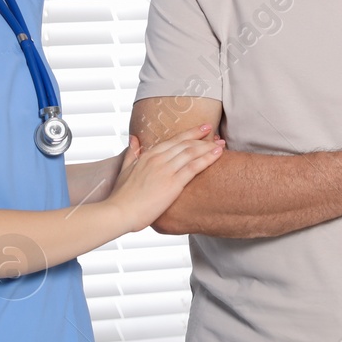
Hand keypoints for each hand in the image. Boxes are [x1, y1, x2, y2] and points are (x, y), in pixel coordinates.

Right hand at [104, 124, 225, 231]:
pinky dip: (207, 158)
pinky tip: (218, 154)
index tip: (202, 129)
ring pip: (192, 152)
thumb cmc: (121, 196)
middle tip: (216, 134)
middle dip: (203, 138)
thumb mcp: (124, 169)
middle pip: (185, 144)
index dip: (190, 133)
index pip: (174, 140)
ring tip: (221, 144)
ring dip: (208, 146)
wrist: (119, 212)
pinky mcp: (173, 183)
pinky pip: (194, 167)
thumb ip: (131, 153)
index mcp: (148, 155)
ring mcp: (166, 170)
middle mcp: (158, 159)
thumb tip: (134, 138)